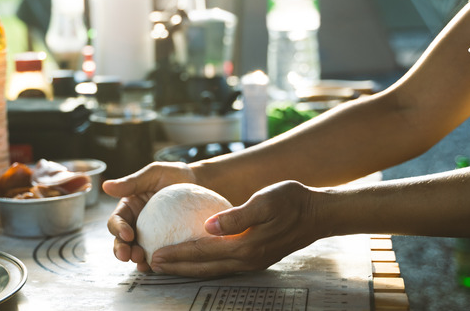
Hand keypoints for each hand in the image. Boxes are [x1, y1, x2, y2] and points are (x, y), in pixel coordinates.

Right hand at [102, 162, 196, 271]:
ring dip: (135, 259)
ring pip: (136, 251)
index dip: (117, 229)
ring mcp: (150, 236)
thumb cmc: (176, 175)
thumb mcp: (154, 174)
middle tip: (128, 255)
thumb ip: (132, 182)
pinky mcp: (165, 244)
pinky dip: (154, 263)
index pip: (116, 221)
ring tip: (142, 262)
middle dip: (122, 250)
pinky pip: (158, 256)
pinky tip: (157, 267)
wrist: (201, 184)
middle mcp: (136, 224)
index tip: (127, 234)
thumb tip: (106, 186)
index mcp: (129, 208)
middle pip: (121, 241)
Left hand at [148, 180, 323, 276]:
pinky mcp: (255, 258)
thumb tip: (209, 226)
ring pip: (212, 270)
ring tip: (166, 266)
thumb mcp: (265, 200)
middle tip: (151, 264)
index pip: (202, 252)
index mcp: (246, 246)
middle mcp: (247, 259)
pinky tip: (194, 259)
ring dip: (187, 269)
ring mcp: (252, 262)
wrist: (318, 213)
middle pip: (203, 267)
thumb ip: (236, 215)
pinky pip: (222, 265)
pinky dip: (203, 265)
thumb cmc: (292, 200)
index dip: (177, 254)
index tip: (155, 254)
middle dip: (176, 267)